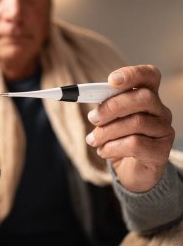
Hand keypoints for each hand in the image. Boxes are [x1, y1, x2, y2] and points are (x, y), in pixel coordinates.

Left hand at [86, 65, 174, 191]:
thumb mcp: (108, 120)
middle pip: (143, 98)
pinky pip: (135, 144)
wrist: (130, 170)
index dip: (132, 74)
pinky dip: (112, 147)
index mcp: (147, 96)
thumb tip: (82, 95)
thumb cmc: (118, 139)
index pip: (149, 76)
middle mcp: (160, 111)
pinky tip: (103, 151)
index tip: (111, 80)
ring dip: (106, 131)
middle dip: (112, 107)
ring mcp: (163, 131)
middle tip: (93, 118)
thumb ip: (103, 106)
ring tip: (93, 139)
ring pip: (136, 122)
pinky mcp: (161, 151)